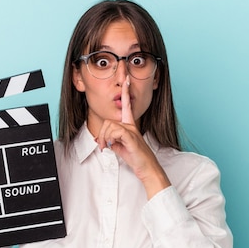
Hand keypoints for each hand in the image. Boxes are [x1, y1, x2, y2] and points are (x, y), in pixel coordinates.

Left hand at [96, 76, 170, 198]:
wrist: (147, 168)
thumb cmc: (136, 158)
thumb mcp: (120, 148)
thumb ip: (111, 140)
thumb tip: (101, 139)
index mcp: (130, 126)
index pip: (127, 106)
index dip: (126, 92)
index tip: (127, 79)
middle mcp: (132, 126)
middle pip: (109, 121)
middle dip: (102, 133)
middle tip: (102, 146)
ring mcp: (132, 131)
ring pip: (110, 125)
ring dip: (104, 138)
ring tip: (106, 149)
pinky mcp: (132, 138)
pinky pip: (116, 132)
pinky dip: (109, 139)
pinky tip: (110, 148)